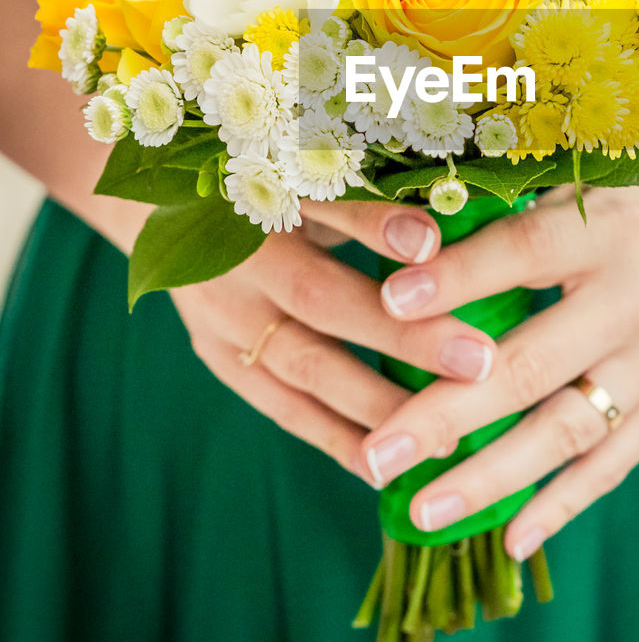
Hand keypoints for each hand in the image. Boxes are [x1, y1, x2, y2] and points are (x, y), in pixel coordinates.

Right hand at [170, 199, 497, 480]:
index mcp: (257, 214)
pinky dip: (332, 438)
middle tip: (480, 367)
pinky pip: (281, 407)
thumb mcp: (298, 173)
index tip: (455, 277)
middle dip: (403, 342)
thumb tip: (430, 237)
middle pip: (323, 311)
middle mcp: (235, 273)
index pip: (332, 239)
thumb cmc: (256, 179)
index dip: (389, 254)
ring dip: (373, 408)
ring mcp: (222, 325)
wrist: (156, 207)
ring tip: (444, 439)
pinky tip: (381, 468)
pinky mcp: (221, 360)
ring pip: (302, 375)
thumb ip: (360, 207)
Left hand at [359, 153, 638, 554]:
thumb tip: (417, 243)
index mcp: (610, 228)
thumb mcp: (595, 167)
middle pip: (529, 367)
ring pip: (568, 432)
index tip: (384, 306)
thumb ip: (518, 205)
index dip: (449, 283)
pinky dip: (565, 502)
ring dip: (492, 479)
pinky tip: (513, 537)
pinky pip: (619, 458)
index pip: (517, 256)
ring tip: (424, 512)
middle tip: (377, 455)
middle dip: (445, 418)